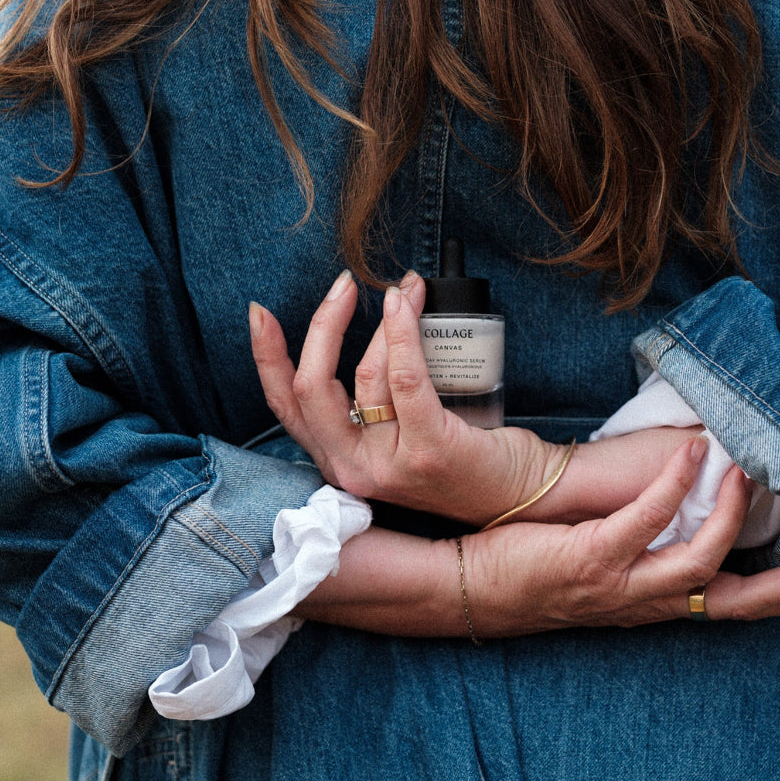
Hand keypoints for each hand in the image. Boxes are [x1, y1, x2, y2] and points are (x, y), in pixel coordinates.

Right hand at [250, 270, 561, 523]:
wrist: (519, 495)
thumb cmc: (462, 456)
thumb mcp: (397, 435)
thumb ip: (370, 401)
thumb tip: (361, 321)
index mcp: (339, 462)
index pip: (286, 406)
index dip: (267, 357)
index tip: (260, 313)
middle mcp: (354, 470)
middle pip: (311, 387)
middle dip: (323, 325)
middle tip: (343, 285)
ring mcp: (390, 466)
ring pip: (366, 375)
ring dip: (387, 320)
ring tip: (409, 289)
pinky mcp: (429, 451)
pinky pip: (405, 378)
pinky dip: (402, 333)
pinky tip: (406, 304)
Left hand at [463, 440, 779, 634]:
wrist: (478, 591)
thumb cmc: (540, 572)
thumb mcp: (606, 569)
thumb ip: (647, 548)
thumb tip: (681, 509)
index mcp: (655, 604)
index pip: (735, 607)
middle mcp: (646, 603)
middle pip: (737, 603)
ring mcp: (621, 583)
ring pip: (699, 562)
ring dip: (734, 517)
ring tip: (753, 473)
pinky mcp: (592, 556)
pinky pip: (644, 520)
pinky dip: (673, 487)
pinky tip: (693, 455)